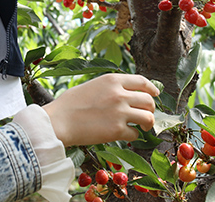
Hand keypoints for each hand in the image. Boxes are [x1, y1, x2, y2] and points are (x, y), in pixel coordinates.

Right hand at [42, 73, 158, 145]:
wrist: (59, 121)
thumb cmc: (70, 104)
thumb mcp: (93, 85)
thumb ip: (111, 87)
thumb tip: (128, 94)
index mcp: (112, 80)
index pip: (142, 81)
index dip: (152, 89)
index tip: (155, 95)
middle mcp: (119, 94)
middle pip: (148, 100)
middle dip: (151, 108)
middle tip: (147, 115)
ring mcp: (120, 112)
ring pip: (148, 117)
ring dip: (148, 123)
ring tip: (143, 127)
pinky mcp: (117, 130)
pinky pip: (135, 134)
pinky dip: (133, 135)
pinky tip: (125, 135)